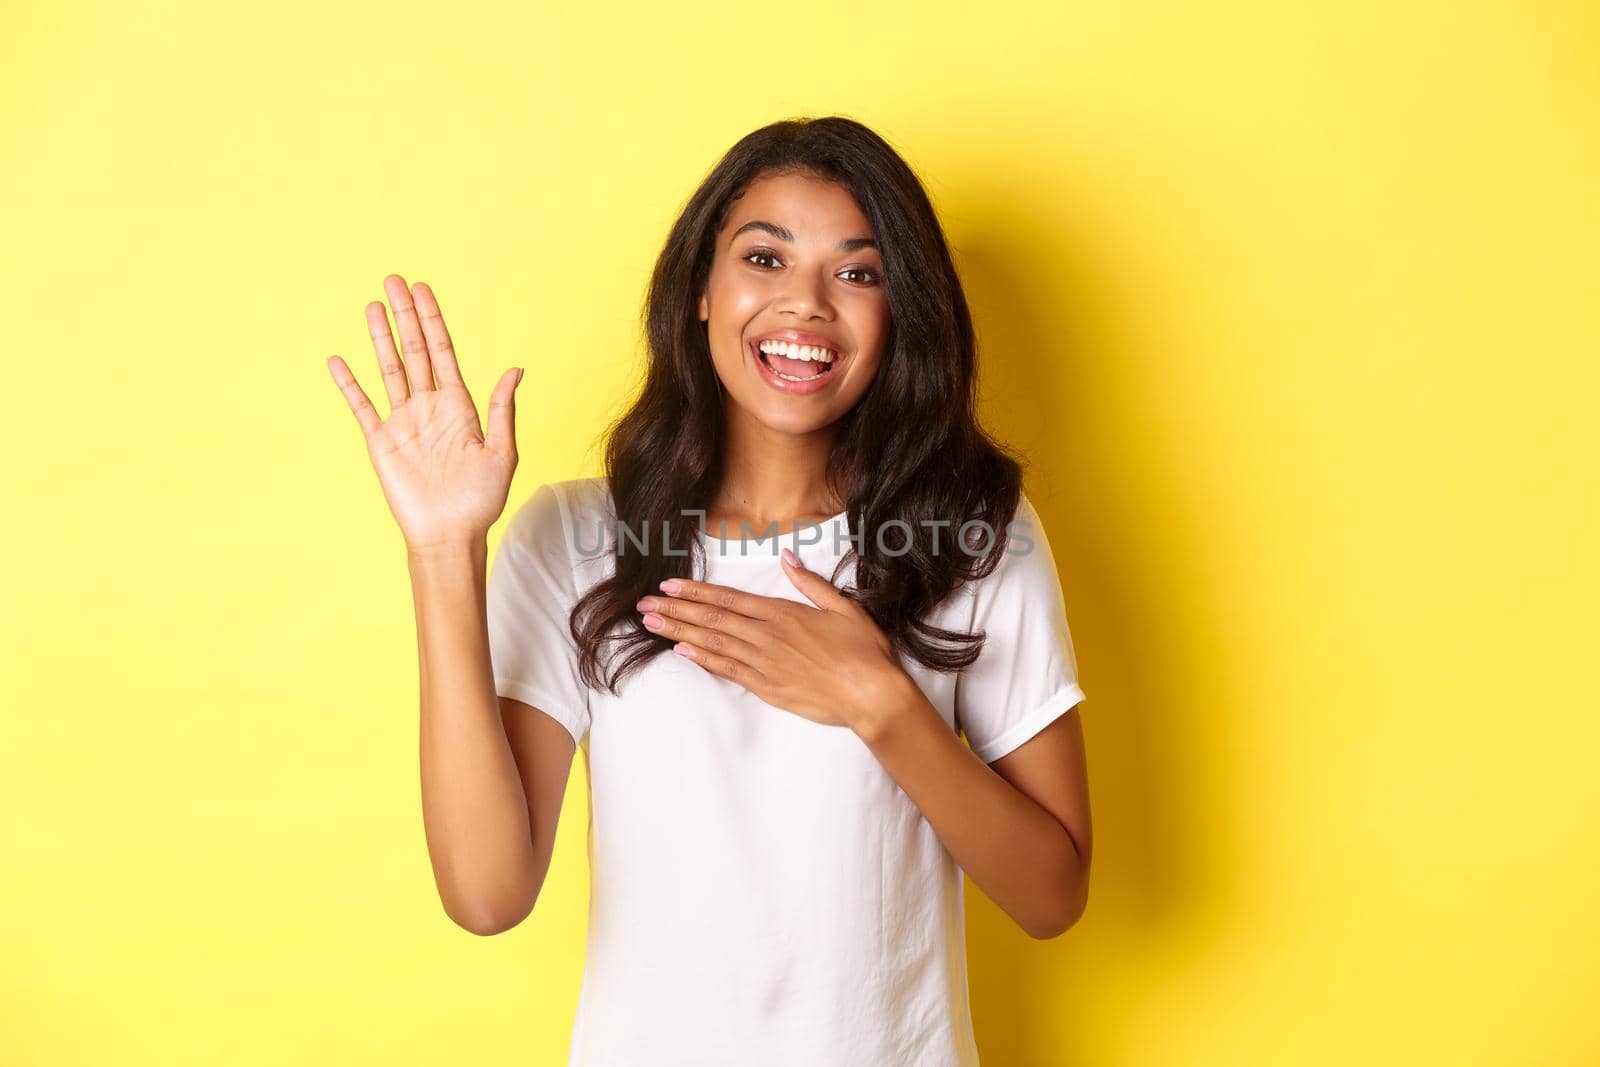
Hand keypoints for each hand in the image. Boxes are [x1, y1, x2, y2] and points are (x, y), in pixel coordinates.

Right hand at [326, 274, 522, 552]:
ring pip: (389, 370)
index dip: (433, 321)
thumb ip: (502, 410)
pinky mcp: (382, 442)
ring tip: (372, 306)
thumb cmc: (480, 501)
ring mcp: (404, 422)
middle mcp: (429, 408)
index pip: (443, 352)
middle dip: (405, 316)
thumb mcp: (501, 454)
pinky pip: (362, 407)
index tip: (423, 290)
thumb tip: (515, 370)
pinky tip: (338, 360)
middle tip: (394, 280)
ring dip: (380, 338)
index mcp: (459, 406)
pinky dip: (350, 384)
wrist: (450, 535)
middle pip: (414, 351)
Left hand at [637, 547, 910, 729]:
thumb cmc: (864, 651)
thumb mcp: (843, 607)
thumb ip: (811, 583)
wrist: (872, 695)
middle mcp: (767, 636)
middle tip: (644, 604)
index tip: (669, 585)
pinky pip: (728, 671)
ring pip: (713, 643)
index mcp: (783, 614)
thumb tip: (787, 557)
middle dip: (675, 610)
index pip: (729, 599)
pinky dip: (703, 660)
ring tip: (652, 624)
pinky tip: (681, 651)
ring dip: (679, 632)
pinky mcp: (767, 688)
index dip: (696, 591)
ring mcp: (764, 664)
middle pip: (712, 619)